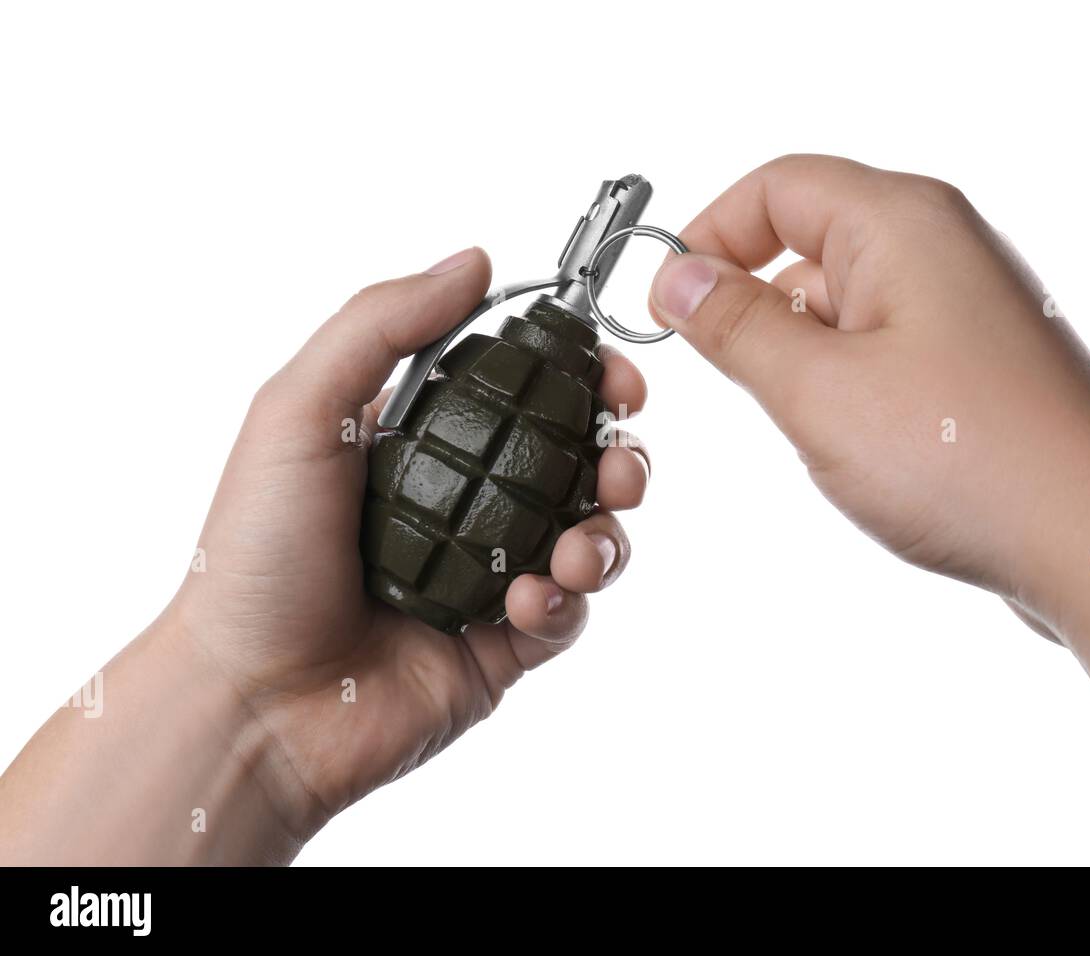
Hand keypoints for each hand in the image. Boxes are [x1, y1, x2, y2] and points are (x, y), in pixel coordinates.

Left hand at [0, 247, 648, 863]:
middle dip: (619, 456)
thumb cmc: (255, 559)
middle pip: (577, 464)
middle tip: (620, 463)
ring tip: (576, 548)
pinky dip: (564, 601)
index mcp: (424, 443)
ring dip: (604, 533)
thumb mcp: (298, 411)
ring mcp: (487, 577)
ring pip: (590, 537)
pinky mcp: (502, 647)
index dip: (581, 379)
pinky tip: (526, 601)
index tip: (612, 377)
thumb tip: (475, 260)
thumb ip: (383, 326)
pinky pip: (568, 614)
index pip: (525, 394)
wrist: (247, 702)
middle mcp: (464, 506)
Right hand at [649, 155, 1089, 863]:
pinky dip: (846, 381)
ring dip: (802, 353)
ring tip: (816, 424)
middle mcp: (941, 246)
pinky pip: (883, 344)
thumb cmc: (971, 460)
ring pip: (844, 300)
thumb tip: (680, 280)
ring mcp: (964, 303)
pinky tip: (858, 443)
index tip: (670, 302)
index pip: (776, 187)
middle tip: (731, 374)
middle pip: (809, 237)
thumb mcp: (816, 390)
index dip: (710, 236)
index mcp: (902, 222)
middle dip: (755, 302)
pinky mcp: (976, 359)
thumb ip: (736, 326)